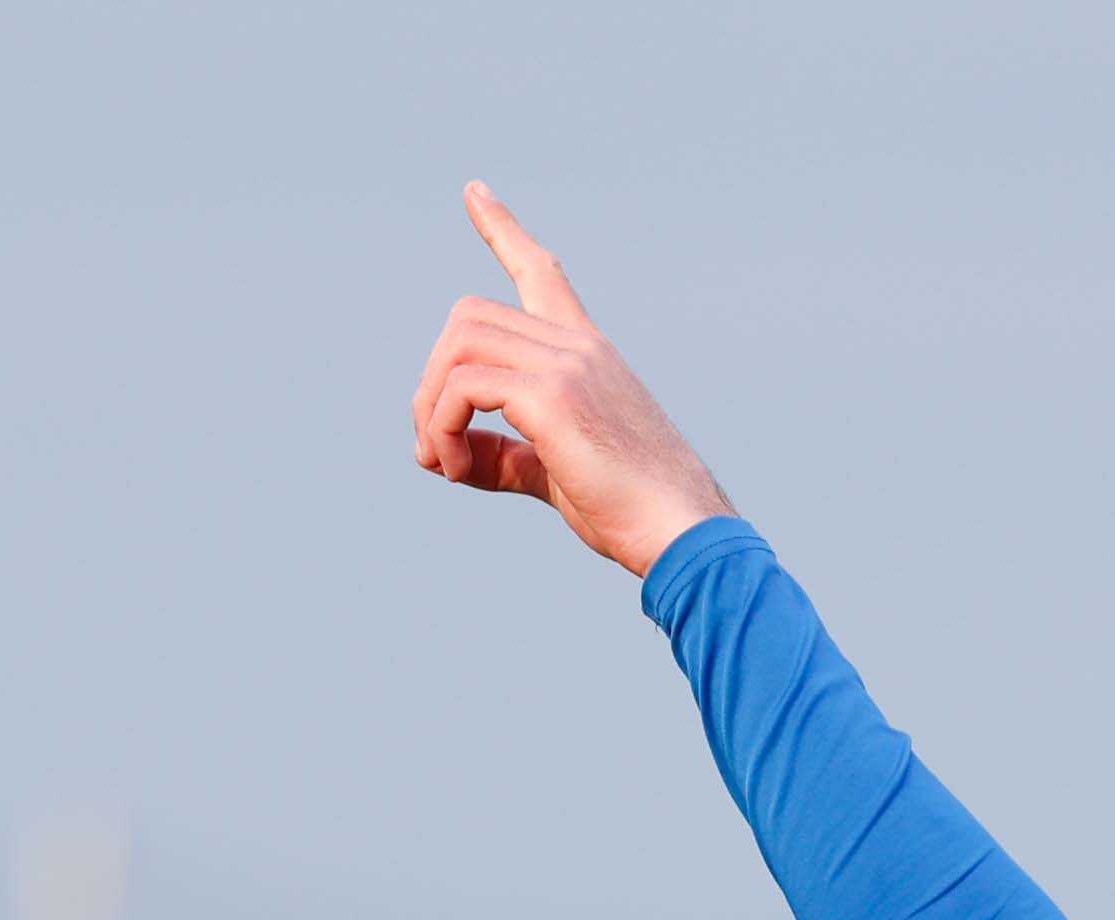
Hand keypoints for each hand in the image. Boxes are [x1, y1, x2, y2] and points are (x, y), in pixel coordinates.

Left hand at [408, 184, 735, 576]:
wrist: (683, 532)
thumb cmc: (632, 512)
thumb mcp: (556, 472)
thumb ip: (502, 455)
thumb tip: (438, 454)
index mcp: (588, 353)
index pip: (542, 272)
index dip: (503, 230)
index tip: (474, 192)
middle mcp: (579, 346)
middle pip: (469, 316)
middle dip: (432, 380)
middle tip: (434, 446)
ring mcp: (569, 365)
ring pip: (459, 343)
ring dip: (431, 405)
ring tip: (443, 461)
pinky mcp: (555, 397)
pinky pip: (465, 387)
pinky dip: (443, 428)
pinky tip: (456, 470)